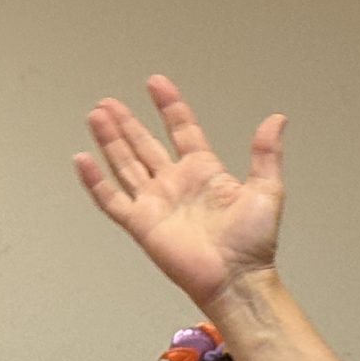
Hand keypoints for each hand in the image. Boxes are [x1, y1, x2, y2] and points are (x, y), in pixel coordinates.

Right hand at [75, 77, 285, 311]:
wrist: (236, 277)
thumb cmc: (254, 242)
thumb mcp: (267, 190)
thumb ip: (266, 154)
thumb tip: (276, 119)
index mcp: (203, 171)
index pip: (181, 130)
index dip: (169, 106)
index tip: (155, 83)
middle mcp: (175, 183)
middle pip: (144, 145)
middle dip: (127, 122)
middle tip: (109, 102)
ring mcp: (155, 203)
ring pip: (125, 164)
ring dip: (110, 140)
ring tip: (97, 116)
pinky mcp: (140, 224)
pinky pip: (111, 200)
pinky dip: (95, 181)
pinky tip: (83, 160)